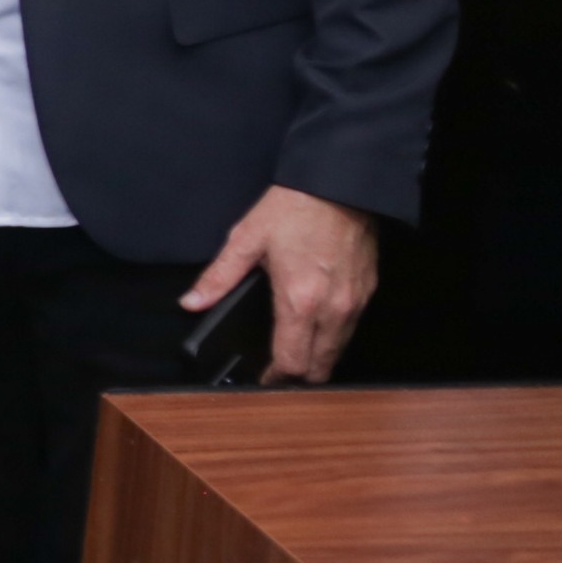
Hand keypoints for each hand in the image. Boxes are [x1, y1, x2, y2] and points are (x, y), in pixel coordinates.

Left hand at [181, 185, 379, 383]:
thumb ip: (219, 277)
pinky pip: (351, 330)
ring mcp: (354, 303)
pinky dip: (333, 338)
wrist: (340, 183)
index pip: (291, 361)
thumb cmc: (295, 208)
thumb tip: (193, 302)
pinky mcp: (368, 292)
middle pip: (320, 368)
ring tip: (295, 354)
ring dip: (318, 360)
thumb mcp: (246, 239)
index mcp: (299, 300)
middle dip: (298, 376)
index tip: (262, 379)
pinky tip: (316, 328)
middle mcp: (332, 309)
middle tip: (277, 372)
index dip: (274, 378)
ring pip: (338, 352)